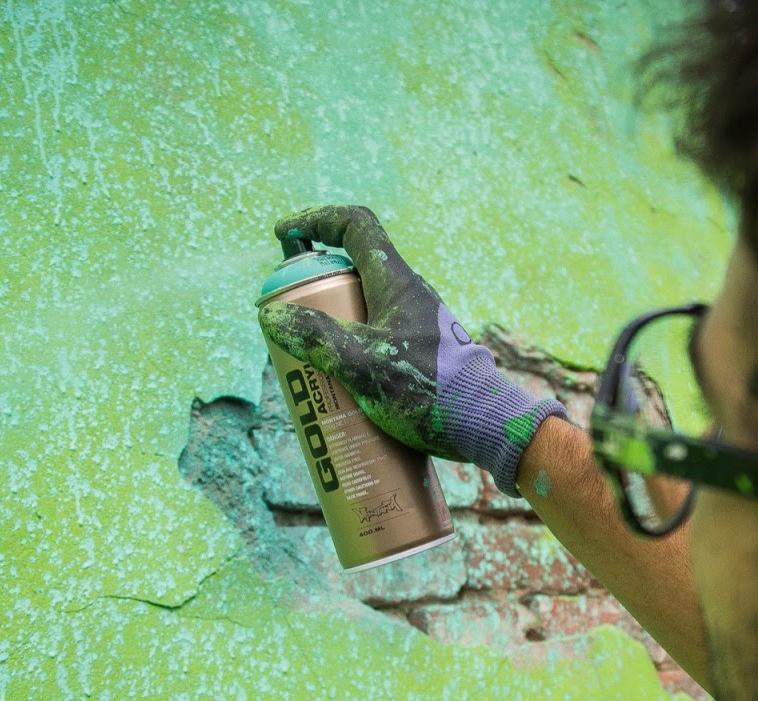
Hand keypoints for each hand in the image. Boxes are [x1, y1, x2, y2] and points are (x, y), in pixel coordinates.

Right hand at [257, 205, 565, 497]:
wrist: (486, 425)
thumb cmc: (430, 391)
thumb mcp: (363, 365)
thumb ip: (317, 338)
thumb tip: (271, 315)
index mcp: (396, 282)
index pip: (355, 227)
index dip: (316, 220)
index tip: (284, 233)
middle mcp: (409, 296)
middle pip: (353, 272)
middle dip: (315, 290)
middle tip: (289, 319)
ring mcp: (418, 325)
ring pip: (365, 311)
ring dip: (332, 326)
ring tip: (307, 361)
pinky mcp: (423, 355)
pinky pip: (378, 341)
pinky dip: (352, 353)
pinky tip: (341, 389)